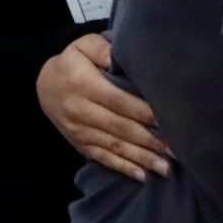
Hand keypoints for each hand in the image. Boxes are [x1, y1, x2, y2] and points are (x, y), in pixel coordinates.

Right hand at [37, 34, 171, 179]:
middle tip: (177, 150)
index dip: (144, 112)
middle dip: (150, 140)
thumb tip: (119, 61)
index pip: (118, 100)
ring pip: (114, 146)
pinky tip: (143, 176)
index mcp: (82, 84)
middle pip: (120, 127)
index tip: (169, 120)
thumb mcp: (82, 46)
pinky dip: (123, 168)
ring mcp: (78, 131)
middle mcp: (78, 110)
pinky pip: (103, 158)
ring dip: (141, 158)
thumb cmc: (72, 63)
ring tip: (166, 168)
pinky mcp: (79, 144)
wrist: (44, 87)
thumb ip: (102, 49)